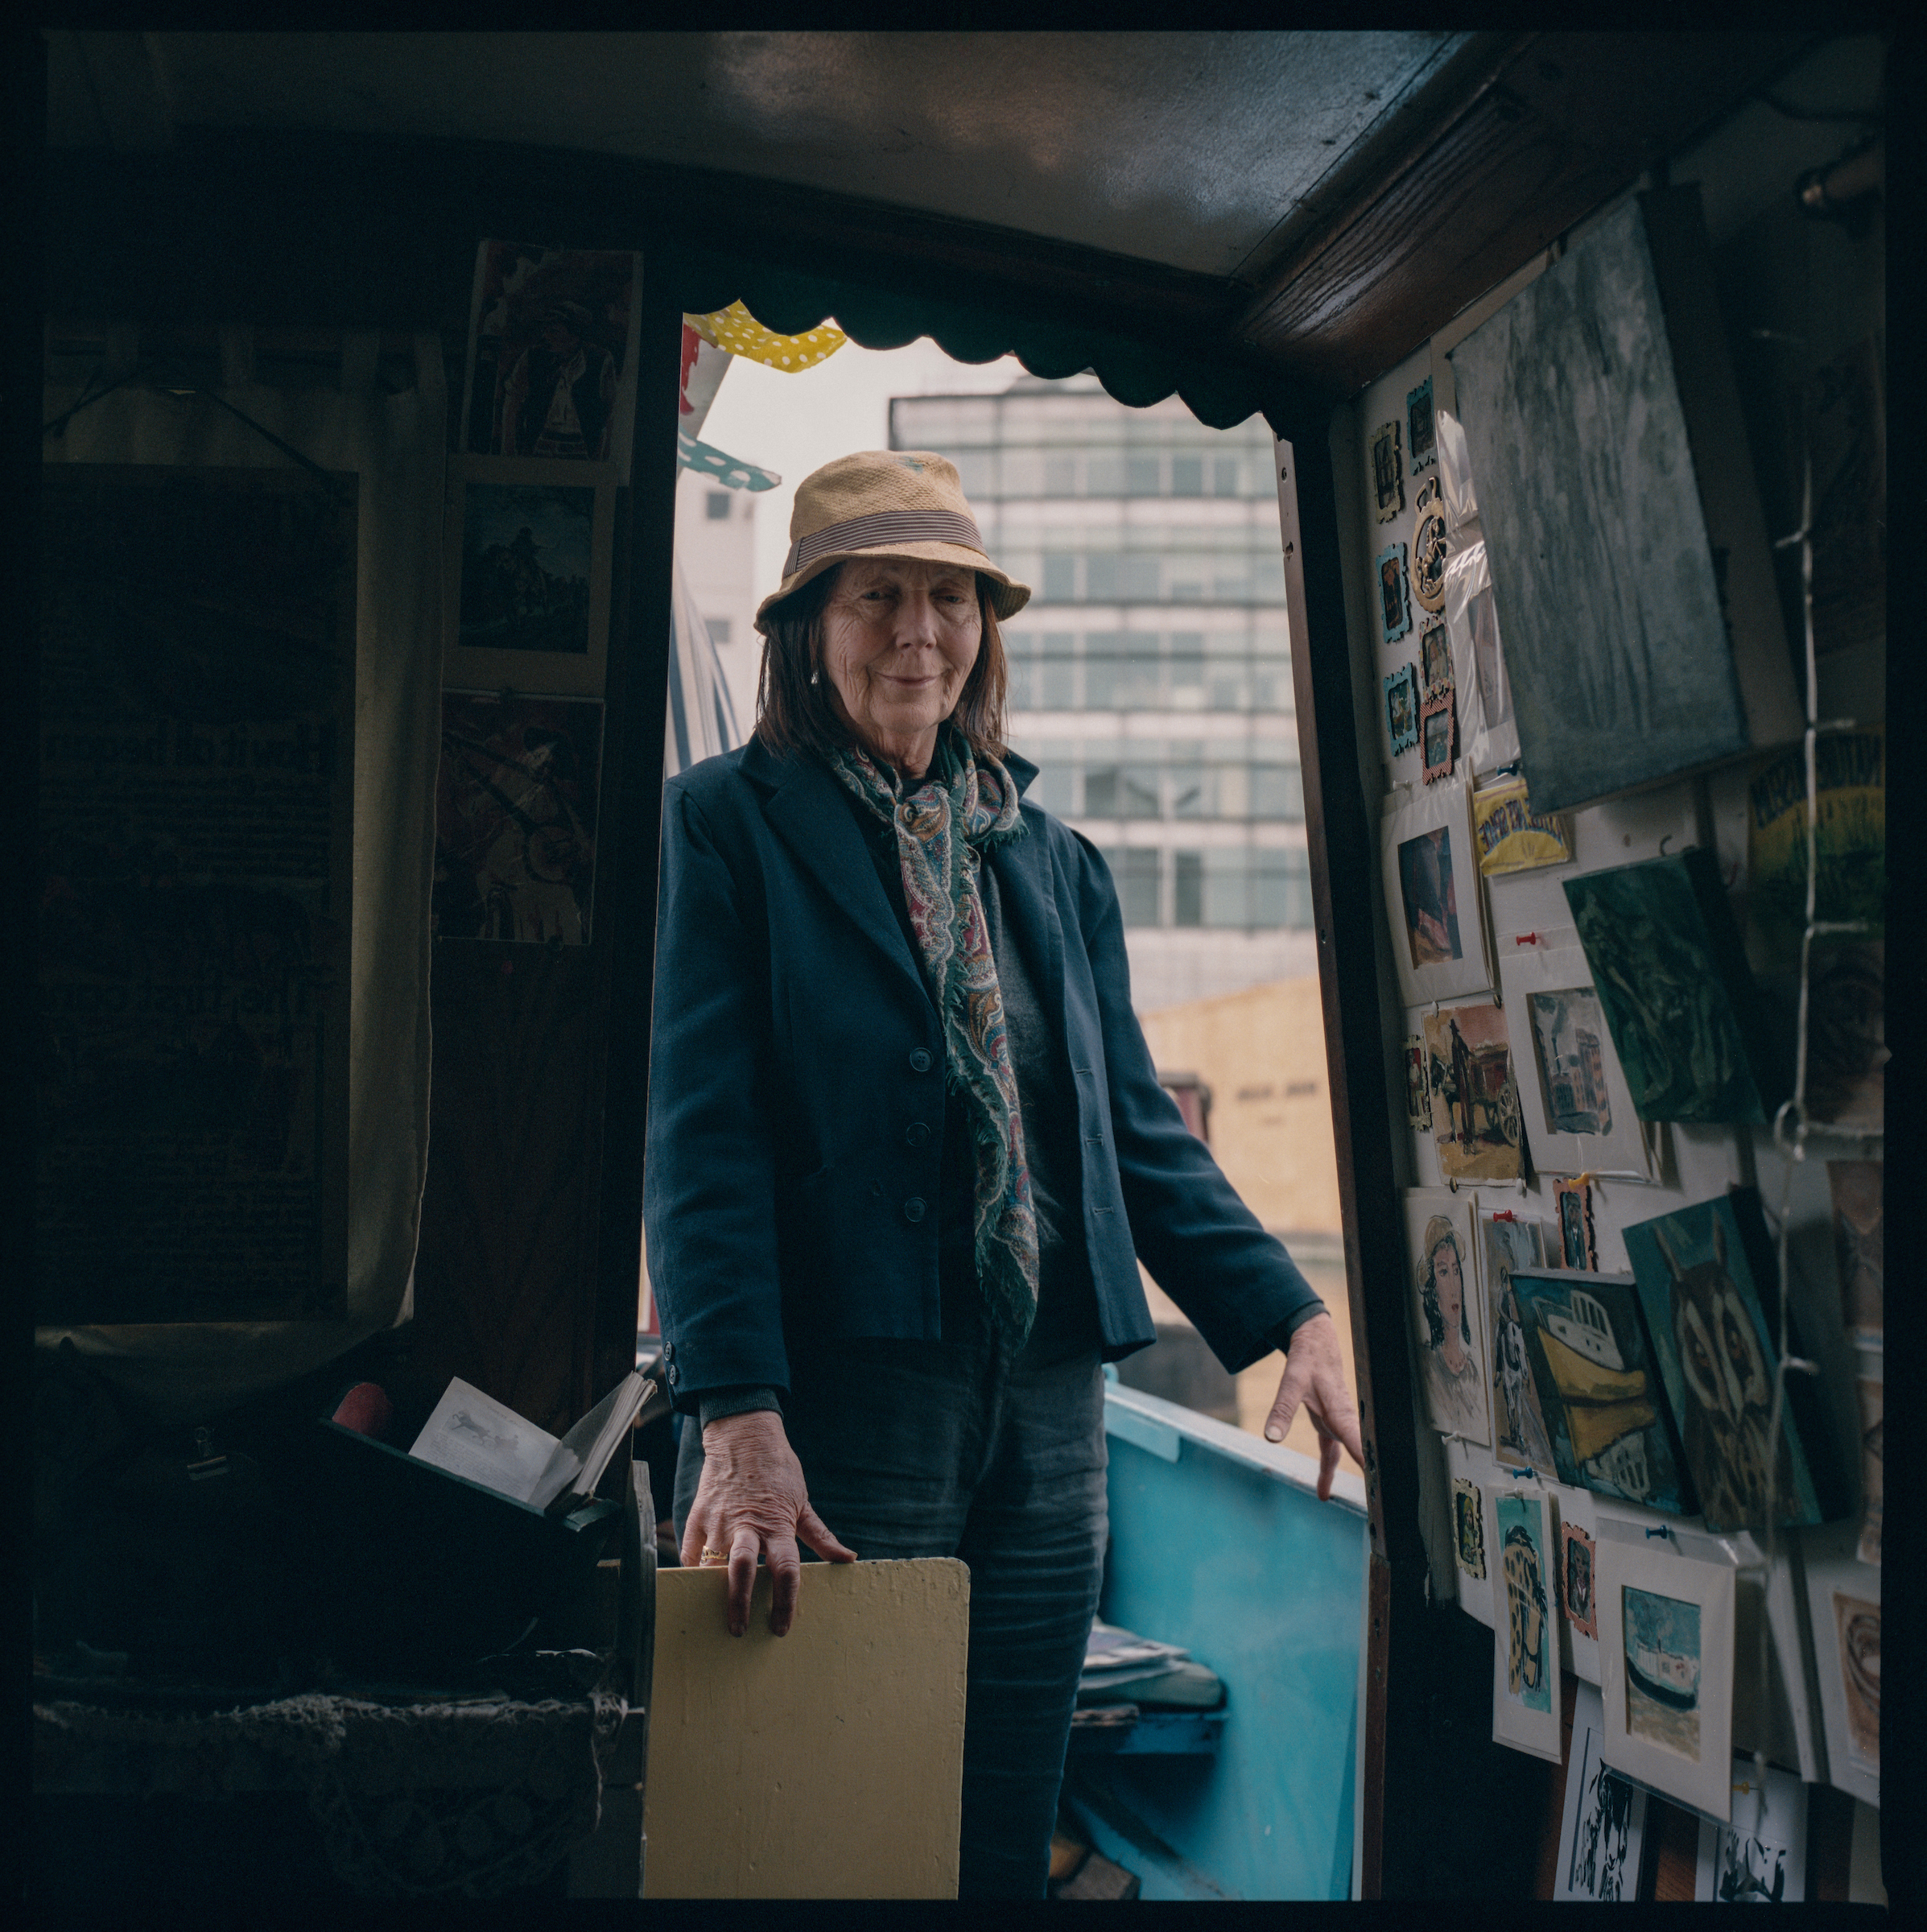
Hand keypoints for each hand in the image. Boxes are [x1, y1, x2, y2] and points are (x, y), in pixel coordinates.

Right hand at [680, 1410, 856, 1636]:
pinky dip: (694, 1567)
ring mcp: (719, 1521)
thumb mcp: (803, 1503)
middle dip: (740, 1604)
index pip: (786, 1570)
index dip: (785, 1602)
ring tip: (715, 1611)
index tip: (781, 1627)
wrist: (743, 1436)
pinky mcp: (697, 1515)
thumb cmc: (779, 1471)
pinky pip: (691, 1551)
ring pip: (712, 1564)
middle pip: (742, 1571)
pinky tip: (699, 1581)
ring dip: (713, 1590)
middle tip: (740, 1630)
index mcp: (777, 1525)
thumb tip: (848, 1559)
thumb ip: (821, 1536)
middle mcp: (747, 1526)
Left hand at [1263, 1313, 1365, 1503]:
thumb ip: (1282, 1410)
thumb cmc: (1307, 1360)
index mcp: (1341, 1413)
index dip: (1367, 1464)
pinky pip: (1332, 1452)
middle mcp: (1345, 1421)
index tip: (1377, 1485)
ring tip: (1353, 1505)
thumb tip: (1270, 1438)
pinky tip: (1323, 1492)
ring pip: (1347, 1456)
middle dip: (1370, 1478)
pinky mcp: (1331, 1423)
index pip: (1357, 1443)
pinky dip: (1328, 1470)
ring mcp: (1339, 1423)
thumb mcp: (1291, 1383)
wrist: (1315, 1341)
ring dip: (1351, 1478)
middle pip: (1360, 1454)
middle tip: (1378, 1504)